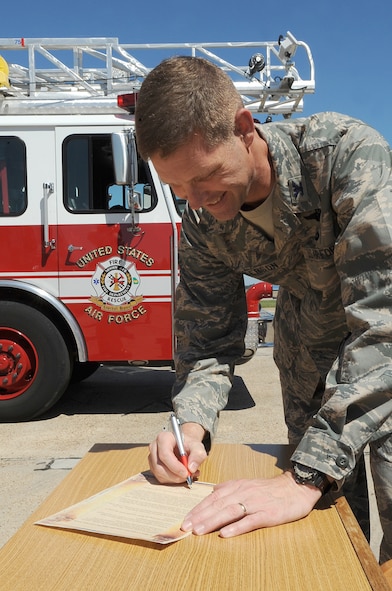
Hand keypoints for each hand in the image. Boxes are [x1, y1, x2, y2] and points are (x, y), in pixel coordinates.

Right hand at [148, 422, 206, 483]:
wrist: (185, 447)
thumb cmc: (189, 445)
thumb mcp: (197, 447)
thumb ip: (198, 455)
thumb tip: (191, 468)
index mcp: (163, 438)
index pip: (165, 454)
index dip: (175, 466)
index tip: (186, 473)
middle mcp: (154, 447)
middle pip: (159, 466)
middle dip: (175, 475)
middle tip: (188, 476)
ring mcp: (152, 458)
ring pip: (159, 474)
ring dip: (174, 479)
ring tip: (187, 474)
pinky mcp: (153, 467)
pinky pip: (160, 478)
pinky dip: (172, 480)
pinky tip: (181, 475)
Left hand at [181, 471, 321, 536]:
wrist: (296, 487)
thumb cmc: (271, 488)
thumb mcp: (248, 483)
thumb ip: (230, 487)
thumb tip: (213, 491)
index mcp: (238, 486)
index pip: (213, 498)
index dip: (199, 508)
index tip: (186, 519)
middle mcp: (244, 493)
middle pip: (218, 505)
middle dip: (200, 516)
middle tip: (186, 527)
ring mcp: (256, 503)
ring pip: (231, 512)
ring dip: (213, 521)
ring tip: (200, 531)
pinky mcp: (268, 514)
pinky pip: (251, 521)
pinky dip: (237, 527)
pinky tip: (226, 533)